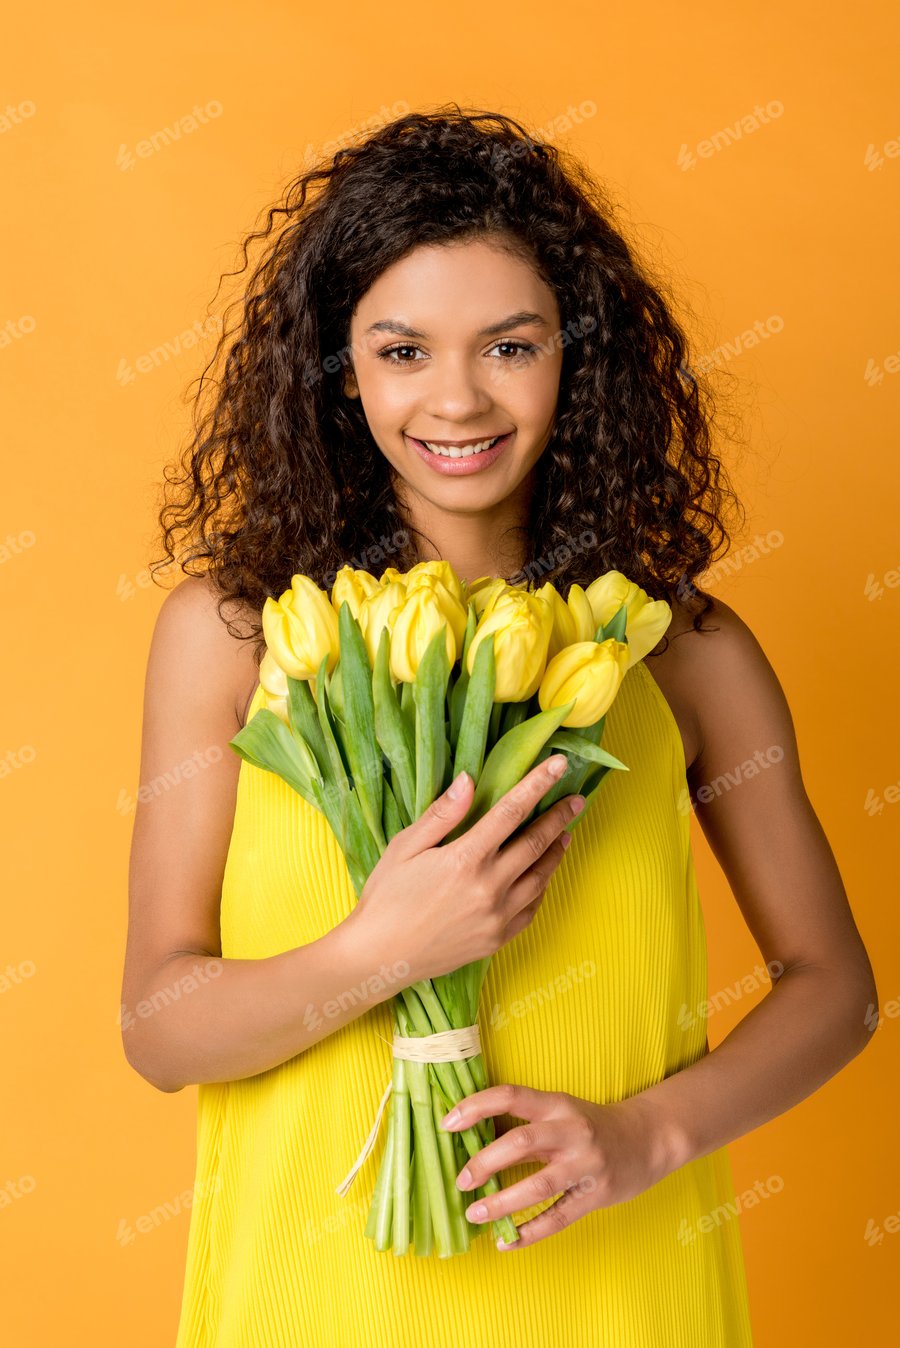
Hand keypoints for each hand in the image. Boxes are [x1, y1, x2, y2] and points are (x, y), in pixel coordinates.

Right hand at [346, 756, 584, 983]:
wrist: (379, 958)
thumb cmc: (386, 898)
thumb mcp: (405, 847)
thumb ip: (441, 814)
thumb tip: (469, 779)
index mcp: (465, 859)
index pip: (512, 811)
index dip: (538, 784)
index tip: (559, 766)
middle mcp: (488, 888)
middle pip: (535, 843)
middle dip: (559, 817)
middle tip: (577, 800)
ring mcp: (496, 917)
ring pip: (540, 878)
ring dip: (556, 852)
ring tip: (566, 834)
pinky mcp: (496, 940)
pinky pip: (531, 909)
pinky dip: (542, 887)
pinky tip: (543, 875)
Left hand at [440, 1082, 677, 1250]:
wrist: (648, 1139)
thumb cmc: (591, 1125)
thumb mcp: (561, 1112)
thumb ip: (525, 1124)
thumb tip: (472, 1140)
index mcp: (557, 1104)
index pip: (511, 1096)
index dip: (476, 1107)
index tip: (448, 1123)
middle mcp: (572, 1131)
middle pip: (521, 1142)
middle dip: (485, 1162)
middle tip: (461, 1180)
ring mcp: (586, 1165)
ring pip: (538, 1185)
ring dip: (502, 1202)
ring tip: (475, 1213)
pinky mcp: (596, 1195)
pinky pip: (557, 1217)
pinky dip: (529, 1233)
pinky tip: (506, 1242)